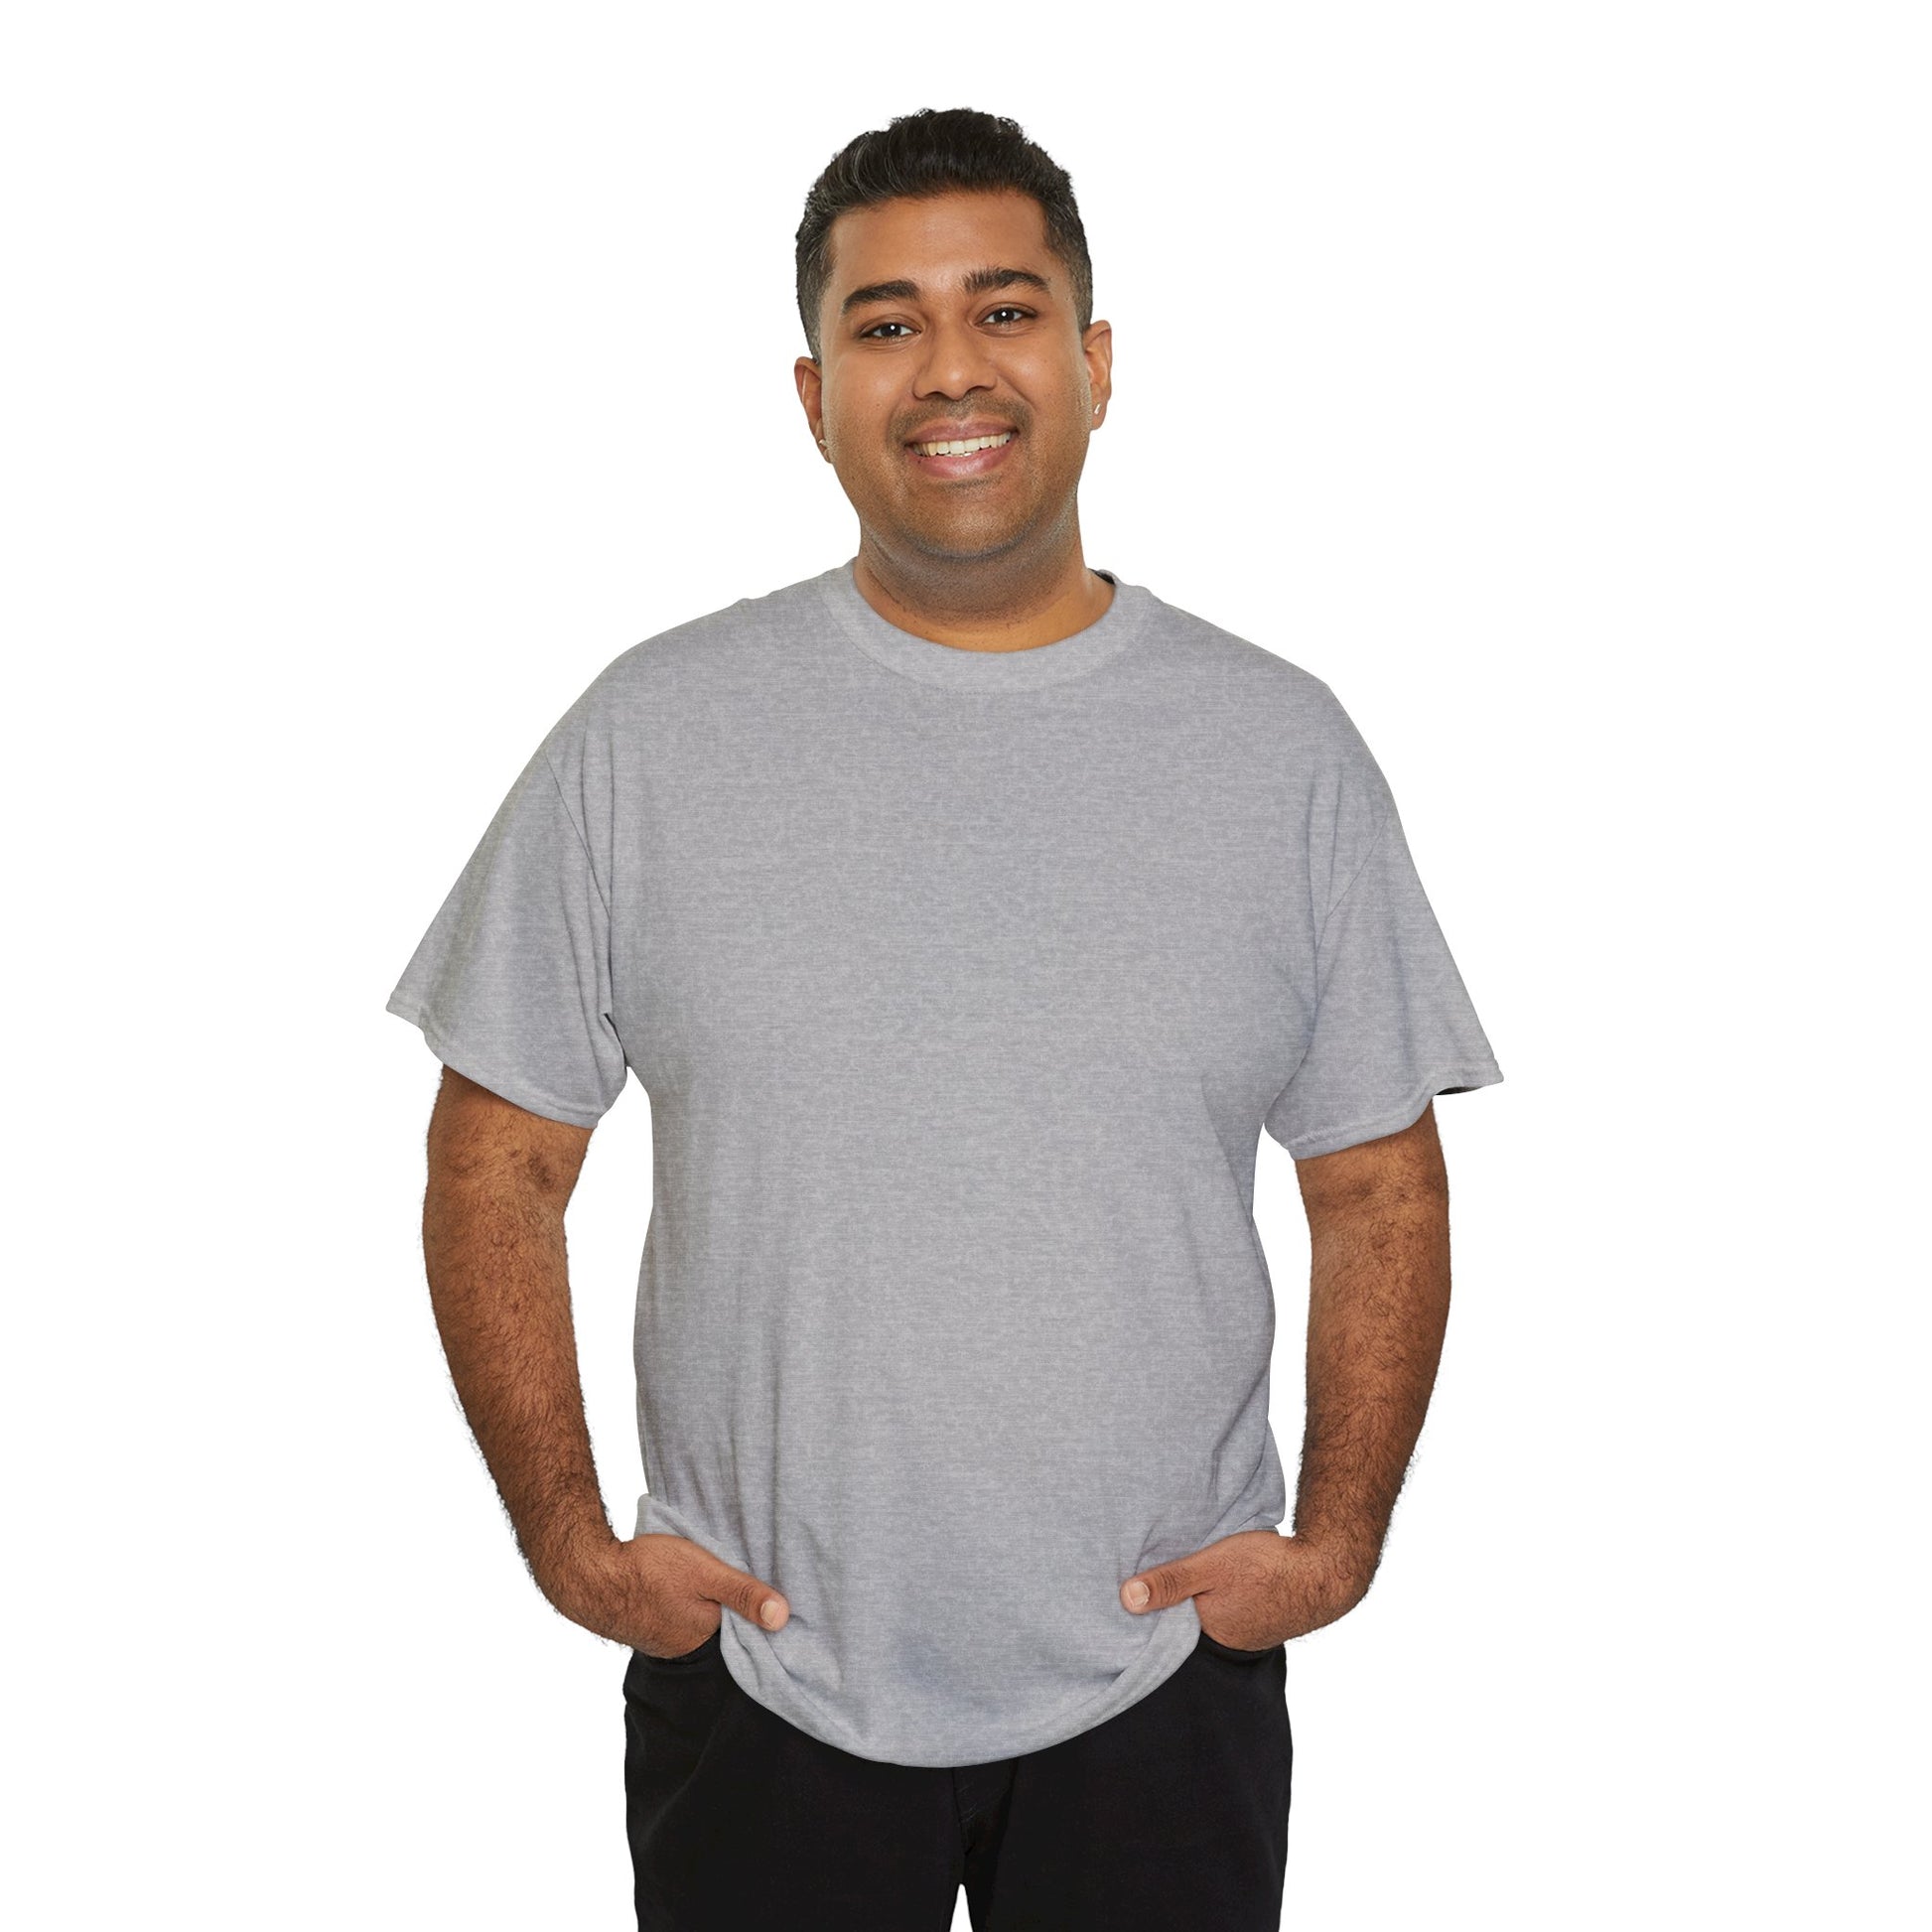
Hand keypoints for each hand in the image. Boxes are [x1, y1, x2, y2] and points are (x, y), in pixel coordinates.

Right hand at [542, 1529, 790, 1657]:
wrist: (591, 1575)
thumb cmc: (649, 1570)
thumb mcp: (706, 1573)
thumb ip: (743, 1593)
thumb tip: (783, 1617)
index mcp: (706, 1637)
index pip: (744, 1633)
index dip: (756, 1616)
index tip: (771, 1598)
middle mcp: (685, 1647)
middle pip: (721, 1630)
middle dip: (732, 1613)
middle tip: (743, 1588)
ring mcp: (663, 1640)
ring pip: (697, 1624)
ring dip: (705, 1609)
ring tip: (713, 1587)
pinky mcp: (647, 1627)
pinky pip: (676, 1620)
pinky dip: (683, 1608)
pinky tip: (682, 1590)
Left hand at [1119, 1530, 1374, 1648]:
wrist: (1326, 1571)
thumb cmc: (1267, 1568)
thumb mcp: (1211, 1566)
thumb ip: (1171, 1581)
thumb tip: (1126, 1600)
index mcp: (1207, 1632)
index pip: (1164, 1630)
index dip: (1148, 1613)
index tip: (1126, 1598)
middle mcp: (1226, 1640)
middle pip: (1186, 1625)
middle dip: (1171, 1608)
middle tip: (1149, 1585)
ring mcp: (1247, 1632)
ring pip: (1209, 1617)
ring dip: (1198, 1601)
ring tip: (1182, 1581)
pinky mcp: (1262, 1618)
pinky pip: (1230, 1611)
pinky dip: (1221, 1599)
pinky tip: (1220, 1583)